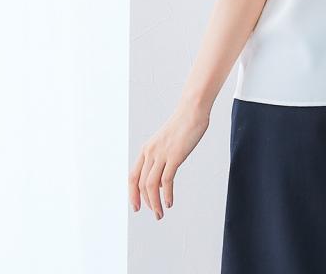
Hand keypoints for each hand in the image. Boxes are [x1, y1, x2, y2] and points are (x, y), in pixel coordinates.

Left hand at [128, 104, 209, 219]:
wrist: (192, 110)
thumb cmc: (183, 125)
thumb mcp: (166, 144)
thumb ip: (160, 162)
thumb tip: (159, 183)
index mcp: (147, 149)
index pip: (133, 177)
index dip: (133, 194)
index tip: (137, 207)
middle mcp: (150, 152)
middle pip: (140, 184)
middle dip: (146, 202)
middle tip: (154, 214)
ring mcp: (162, 154)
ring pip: (151, 185)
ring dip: (155, 203)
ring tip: (160, 214)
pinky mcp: (174, 155)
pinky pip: (166, 181)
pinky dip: (166, 195)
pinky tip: (170, 203)